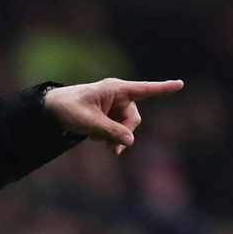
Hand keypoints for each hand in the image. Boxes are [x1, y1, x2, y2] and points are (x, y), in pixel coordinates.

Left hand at [43, 78, 183, 154]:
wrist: (52, 109)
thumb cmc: (68, 108)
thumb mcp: (88, 122)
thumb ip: (110, 131)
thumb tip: (130, 141)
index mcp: (116, 90)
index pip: (144, 90)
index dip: (163, 88)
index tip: (180, 84)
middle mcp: (119, 96)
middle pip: (133, 119)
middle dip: (123, 134)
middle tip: (111, 149)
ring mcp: (115, 106)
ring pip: (126, 127)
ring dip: (114, 136)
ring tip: (97, 141)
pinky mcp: (110, 114)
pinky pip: (118, 128)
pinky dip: (110, 135)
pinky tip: (97, 139)